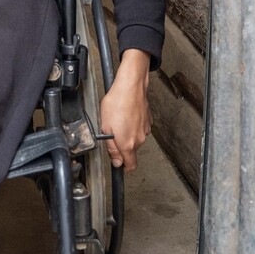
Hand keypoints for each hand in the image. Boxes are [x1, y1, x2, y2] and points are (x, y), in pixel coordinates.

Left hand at [99, 49, 151, 171]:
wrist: (130, 86)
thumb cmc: (117, 103)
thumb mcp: (105, 128)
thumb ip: (111, 148)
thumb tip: (116, 162)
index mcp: (128, 144)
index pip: (131, 165)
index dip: (124, 166)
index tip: (118, 163)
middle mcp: (139, 139)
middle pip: (131, 151)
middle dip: (122, 146)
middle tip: (112, 132)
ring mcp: (145, 130)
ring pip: (135, 139)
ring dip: (127, 134)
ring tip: (118, 120)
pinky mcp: (148, 121)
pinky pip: (139, 128)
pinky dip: (133, 125)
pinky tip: (126, 115)